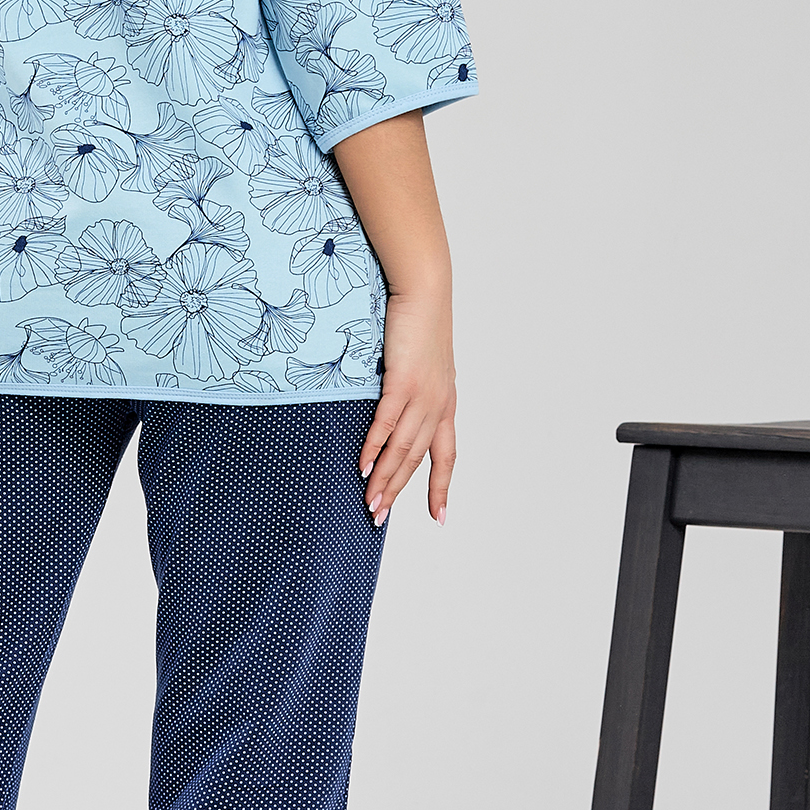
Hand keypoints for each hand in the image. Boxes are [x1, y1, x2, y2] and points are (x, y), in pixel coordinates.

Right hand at [360, 287, 455, 526]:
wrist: (425, 291)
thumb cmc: (420, 322)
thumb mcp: (423, 363)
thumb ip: (413, 388)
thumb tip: (397, 403)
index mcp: (446, 404)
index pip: (447, 455)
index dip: (441, 487)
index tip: (439, 517)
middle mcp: (439, 405)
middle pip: (418, 459)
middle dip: (399, 491)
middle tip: (379, 518)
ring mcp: (424, 395)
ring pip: (403, 448)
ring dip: (384, 479)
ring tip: (370, 504)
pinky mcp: (404, 381)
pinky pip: (387, 423)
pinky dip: (374, 447)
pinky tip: (363, 466)